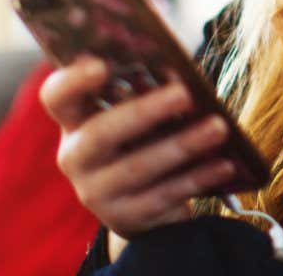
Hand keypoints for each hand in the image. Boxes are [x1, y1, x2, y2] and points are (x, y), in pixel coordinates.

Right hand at [39, 55, 235, 238]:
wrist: (138, 202)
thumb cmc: (142, 137)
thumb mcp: (135, 112)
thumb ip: (144, 91)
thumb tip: (178, 72)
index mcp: (74, 119)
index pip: (57, 96)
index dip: (73, 80)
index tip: (101, 64)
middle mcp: (75, 157)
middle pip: (100, 133)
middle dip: (144, 111)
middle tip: (184, 92)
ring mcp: (96, 192)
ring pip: (139, 167)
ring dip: (183, 145)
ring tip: (219, 127)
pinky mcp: (124, 218)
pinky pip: (163, 196)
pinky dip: (197, 178)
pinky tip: (225, 164)